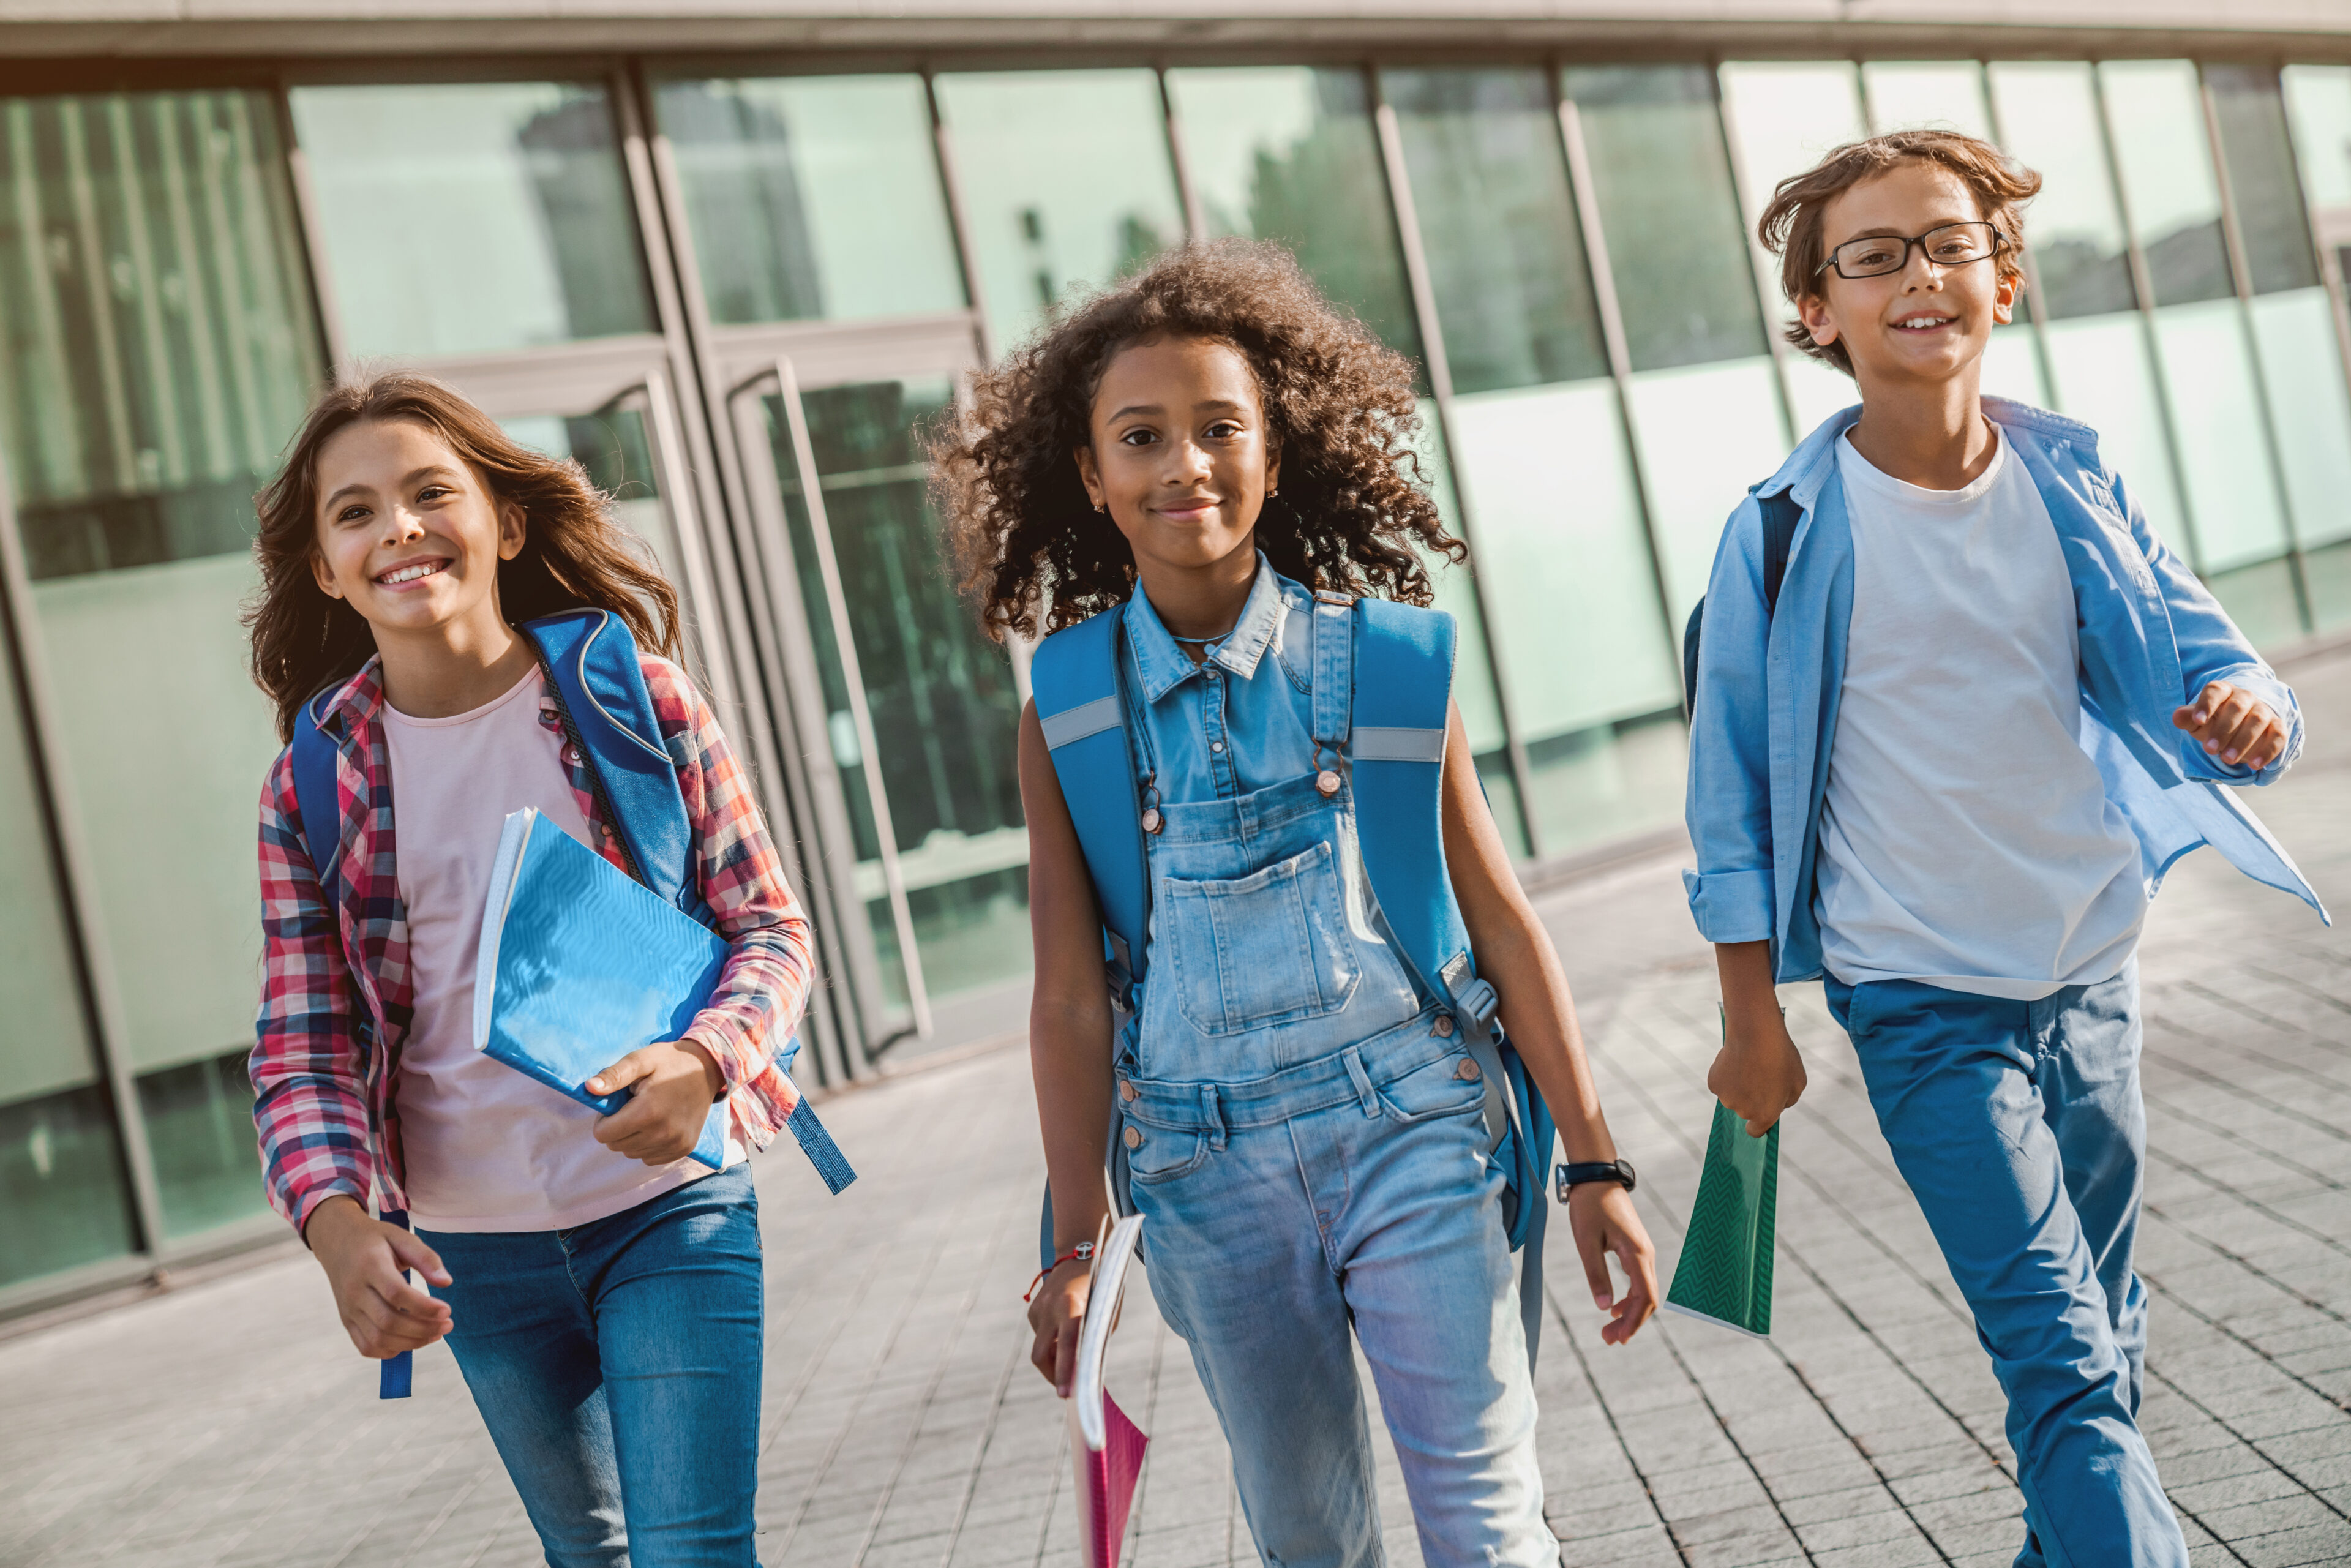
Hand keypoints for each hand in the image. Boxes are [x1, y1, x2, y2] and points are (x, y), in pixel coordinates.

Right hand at [306, 1194, 453, 1358]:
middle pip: (388, 1321)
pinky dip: (390, 1351)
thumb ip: (425, 1257)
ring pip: (378, 1338)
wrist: (337, 1242)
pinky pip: (366, 1346)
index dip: (424, 1307)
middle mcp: (355, 1291)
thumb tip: (446, 1282)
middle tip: (447, 1324)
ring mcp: (349, 1309)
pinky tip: (410, 1341)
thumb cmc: (374, 1239)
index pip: (396, 1294)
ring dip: (411, 1343)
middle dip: (423, 1329)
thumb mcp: (401, 1236)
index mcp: (370, 1266)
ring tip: (435, 1334)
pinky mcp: (346, 1321)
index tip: (447, 1310)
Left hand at [589, 1040, 723, 1164]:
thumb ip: (614, 1075)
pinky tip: (658, 1124)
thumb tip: (589, 1089)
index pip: (603, 1135)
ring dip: (632, 1137)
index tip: (619, 1103)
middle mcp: (663, 1134)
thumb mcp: (641, 1060)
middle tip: (633, 1106)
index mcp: (648, 1112)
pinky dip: (647, 1145)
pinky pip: (650, 1158)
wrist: (709, 1068)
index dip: (604, 1119)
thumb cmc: (670, 1061)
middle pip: (616, 1146)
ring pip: (632, 1153)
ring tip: (647, 1113)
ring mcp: (676, 1144)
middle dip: (617, 1127)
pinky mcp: (684, 1149)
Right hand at [1027, 1259, 1093, 1396]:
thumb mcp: (1105, 1310)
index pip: (1066, 1345)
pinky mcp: (1032, 1310)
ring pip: (1040, 1348)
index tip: (1066, 1394)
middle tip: (1065, 1389)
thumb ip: (1095, 1337)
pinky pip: (1040, 1335)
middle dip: (1052, 1375)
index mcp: (1072, 1305)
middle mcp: (1050, 1307)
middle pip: (1041, 1355)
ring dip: (1053, 1359)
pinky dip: (1051, 1343)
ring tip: (1070, 1359)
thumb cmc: (1101, 1285)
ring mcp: (1038, 1308)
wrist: (1079, 1253)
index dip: (1065, 1372)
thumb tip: (1087, 1372)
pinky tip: (1064, 1334)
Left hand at [1567, 1182, 1656, 1345]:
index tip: (1618, 1338)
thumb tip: (1603, 1307)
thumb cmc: (1590, 1206)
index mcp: (1637, 1254)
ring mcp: (1643, 1251)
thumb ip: (1596, 1274)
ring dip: (1629, 1312)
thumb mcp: (1586, 1242)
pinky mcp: (1636, 1249)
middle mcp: (1647, 1255)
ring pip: (1644, 1291)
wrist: (1596, 1177)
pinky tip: (1613, 1307)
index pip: (1645, 1298)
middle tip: (1608, 1339)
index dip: (1634, 1322)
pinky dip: (1629, 1298)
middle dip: (1630, 1323)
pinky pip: (1639, 1280)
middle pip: (1647, 1299)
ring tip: (1608, 1329)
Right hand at [1708, 1008, 1806, 1137]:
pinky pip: (1720, 1083)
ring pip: (1732, 1096)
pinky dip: (1726, 1075)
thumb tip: (1777, 1103)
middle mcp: (1743, 1111)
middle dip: (1751, 1098)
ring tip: (1748, 1064)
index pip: (1756, 1131)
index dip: (1758, 1123)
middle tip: (1760, 1076)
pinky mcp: (1713, 1083)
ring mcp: (1726, 1098)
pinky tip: (1736, 1060)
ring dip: (1738, 1086)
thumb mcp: (1798, 1083)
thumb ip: (1787, 1100)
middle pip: (1745, 1110)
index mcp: (1765, 1115)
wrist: (1756, 1034)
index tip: (1761, 1110)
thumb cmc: (1781, 1057)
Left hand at [2172, 681, 2286, 770]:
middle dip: (2223, 729)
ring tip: (2227, 760)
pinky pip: (2278, 735)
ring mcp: (2263, 711)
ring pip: (2258, 720)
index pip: (2215, 690)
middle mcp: (2245, 697)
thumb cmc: (2213, 723)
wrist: (2237, 731)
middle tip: (2209, 750)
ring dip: (2243, 741)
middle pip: (2237, 706)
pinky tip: (2254, 765)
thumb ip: (2188, 718)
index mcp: (2223, 691)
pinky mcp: (2277, 726)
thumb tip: (2177, 716)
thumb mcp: (2197, 722)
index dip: (2207, 704)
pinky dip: (2268, 751)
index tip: (2197, 721)